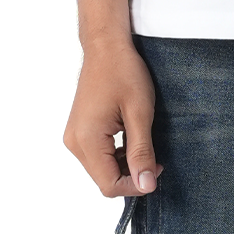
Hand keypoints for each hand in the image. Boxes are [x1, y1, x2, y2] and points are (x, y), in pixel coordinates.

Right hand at [65, 38, 159, 197]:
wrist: (106, 48)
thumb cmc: (124, 72)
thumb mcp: (139, 113)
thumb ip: (141, 152)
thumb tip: (146, 185)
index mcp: (87, 139)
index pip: (109, 184)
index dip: (136, 186)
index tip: (158, 170)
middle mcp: (74, 142)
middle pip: (104, 180)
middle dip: (132, 176)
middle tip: (156, 159)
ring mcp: (74, 137)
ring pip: (102, 170)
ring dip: (125, 166)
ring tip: (145, 146)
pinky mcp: (79, 132)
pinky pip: (98, 157)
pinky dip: (117, 156)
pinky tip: (132, 140)